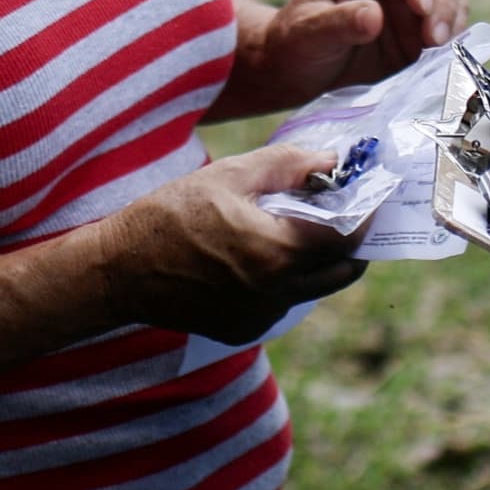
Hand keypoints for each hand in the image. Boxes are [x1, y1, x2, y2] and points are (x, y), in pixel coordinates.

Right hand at [97, 143, 365, 342]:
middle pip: (341, 270)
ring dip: (316, 261)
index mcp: (277, 251)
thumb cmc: (171, 215)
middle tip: (346, 213)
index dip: (364, 211)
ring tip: (298, 229)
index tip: (369, 192)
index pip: (347, 235)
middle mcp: (277, 292)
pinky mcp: (245, 330)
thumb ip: (287, 165)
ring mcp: (262, 317)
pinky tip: (255, 257)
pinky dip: (283, 280)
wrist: (121, 270)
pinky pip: (282, 303)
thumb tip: (331, 159)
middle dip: (351, 241)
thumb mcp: (230, 175)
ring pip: (313, 288)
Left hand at [234, 0, 466, 112]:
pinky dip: (454, 41)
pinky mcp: (420, 34)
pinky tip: (442, 59)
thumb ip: (338, 23)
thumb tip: (374, 16)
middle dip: (442, 0)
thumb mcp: (306, 33)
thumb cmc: (294, 44)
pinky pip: (450, 29)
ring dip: (451, 20)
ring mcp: (409, 5)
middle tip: (434, 38)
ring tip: (438, 50)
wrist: (298, 74)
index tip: (420, 7)